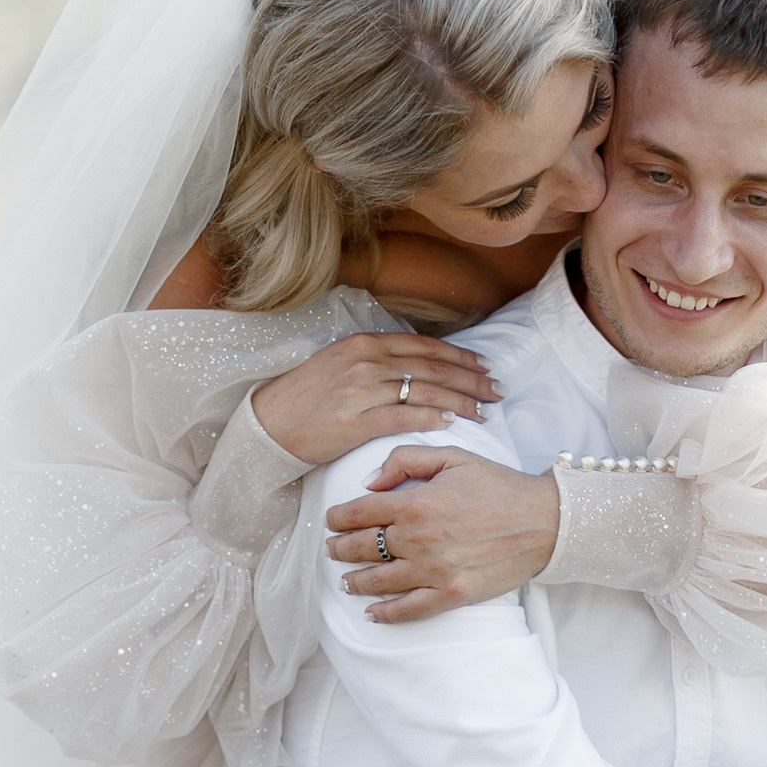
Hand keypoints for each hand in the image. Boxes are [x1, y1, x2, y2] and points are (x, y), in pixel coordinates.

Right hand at [249, 333, 497, 465]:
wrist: (269, 422)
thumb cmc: (304, 397)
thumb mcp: (339, 364)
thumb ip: (375, 361)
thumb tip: (411, 368)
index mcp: (366, 344)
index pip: (425, 347)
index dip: (460, 356)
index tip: (483, 366)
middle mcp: (368, 362)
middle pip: (434, 369)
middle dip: (471, 379)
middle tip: (497, 389)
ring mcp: (363, 390)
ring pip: (426, 392)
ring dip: (462, 401)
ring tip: (485, 410)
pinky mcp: (358, 421)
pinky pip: (405, 416)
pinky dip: (432, 418)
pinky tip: (453, 422)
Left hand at [324, 446, 561, 622]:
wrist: (544, 521)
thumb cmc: (499, 485)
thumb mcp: (452, 456)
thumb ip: (405, 461)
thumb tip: (368, 482)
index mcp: (415, 503)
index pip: (360, 512)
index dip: (339, 517)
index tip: (331, 520)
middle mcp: (418, 539)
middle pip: (363, 547)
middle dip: (340, 548)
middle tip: (331, 549)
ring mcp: (433, 570)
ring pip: (378, 580)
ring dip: (354, 581)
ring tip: (345, 580)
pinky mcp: (451, 595)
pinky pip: (408, 609)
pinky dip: (385, 614)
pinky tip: (371, 614)